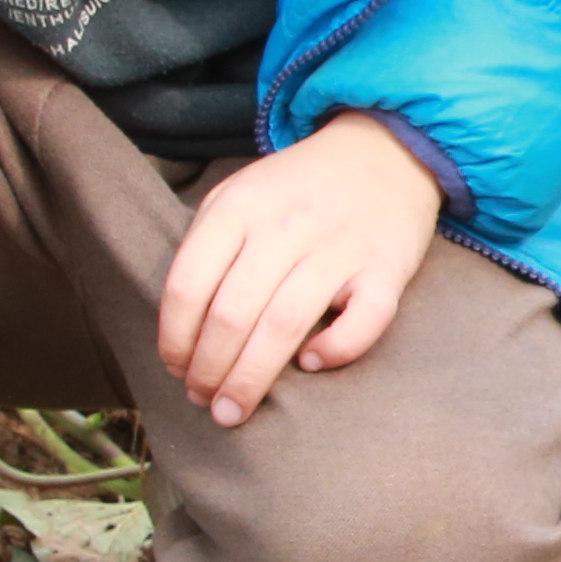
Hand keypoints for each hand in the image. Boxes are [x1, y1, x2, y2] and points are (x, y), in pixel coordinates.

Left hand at [160, 115, 447, 426]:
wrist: (384, 151)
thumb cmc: (299, 189)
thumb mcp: (239, 193)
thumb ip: (207, 246)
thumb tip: (184, 331)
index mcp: (239, 207)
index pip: (187, 285)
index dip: (174, 338)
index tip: (176, 369)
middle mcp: (285, 226)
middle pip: (231, 314)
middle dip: (208, 370)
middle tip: (204, 401)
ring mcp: (339, 248)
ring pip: (283, 326)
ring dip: (250, 378)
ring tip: (233, 410)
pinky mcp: (386, 269)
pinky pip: (363, 321)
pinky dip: (336, 349)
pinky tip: (312, 364)